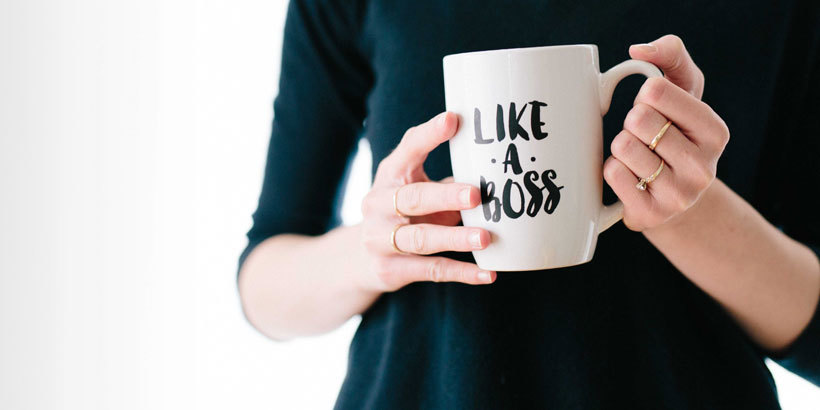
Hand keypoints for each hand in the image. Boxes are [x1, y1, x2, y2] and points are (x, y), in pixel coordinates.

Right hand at [359, 112, 496, 290]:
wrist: (361, 259)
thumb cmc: (404, 213)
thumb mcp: (416, 188)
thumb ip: (448, 179)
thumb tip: (499, 167)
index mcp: (389, 176)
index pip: (407, 150)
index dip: (429, 135)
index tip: (453, 120)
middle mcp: (378, 205)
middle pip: (413, 198)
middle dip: (445, 196)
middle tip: (476, 194)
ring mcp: (380, 239)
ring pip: (421, 239)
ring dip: (455, 238)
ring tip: (486, 238)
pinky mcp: (390, 270)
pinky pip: (431, 271)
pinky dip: (462, 273)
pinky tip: (488, 274)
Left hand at [604, 34, 729, 230]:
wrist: (672, 197)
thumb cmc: (674, 134)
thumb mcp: (683, 91)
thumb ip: (671, 56)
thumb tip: (638, 50)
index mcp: (715, 132)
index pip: (656, 92)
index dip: (645, 95)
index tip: (654, 108)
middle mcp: (703, 167)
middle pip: (637, 119)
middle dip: (631, 122)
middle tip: (644, 136)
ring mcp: (679, 195)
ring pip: (623, 147)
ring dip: (620, 147)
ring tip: (637, 157)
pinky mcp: (651, 215)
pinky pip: (612, 174)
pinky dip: (611, 169)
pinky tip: (629, 177)